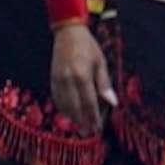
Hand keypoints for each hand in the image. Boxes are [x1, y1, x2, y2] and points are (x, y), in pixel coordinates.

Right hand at [50, 19, 111, 135]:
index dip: (94, 118)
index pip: (89, 103)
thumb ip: (104, 84)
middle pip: (75, 107)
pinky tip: (69, 112)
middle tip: (89, 132)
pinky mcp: (52, 77)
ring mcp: (57, 78)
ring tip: (80, 125)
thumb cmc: (88, 46)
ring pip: (63, 104)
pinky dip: (62, 107)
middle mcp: (67, 79)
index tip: (98, 128)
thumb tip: (113, 104)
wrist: (67, 32)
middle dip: (82, 121)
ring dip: (72, 116)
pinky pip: (56, 97)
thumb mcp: (101, 63)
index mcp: (82, 75)